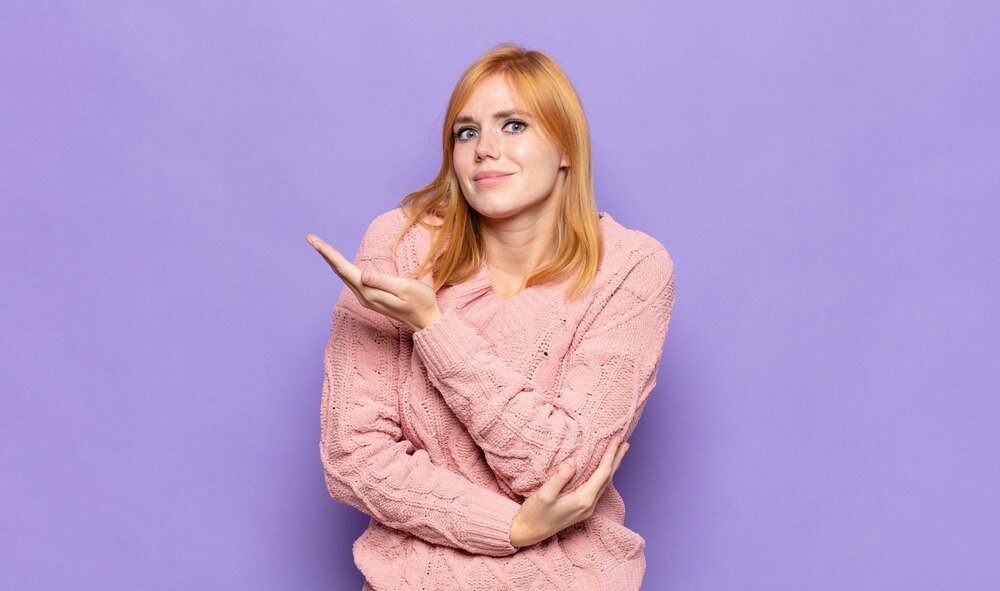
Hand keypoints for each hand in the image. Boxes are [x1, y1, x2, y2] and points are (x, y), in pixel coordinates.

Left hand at [306, 233, 441, 330]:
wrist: (428, 321)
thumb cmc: (421, 302)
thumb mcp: (405, 288)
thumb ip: (383, 281)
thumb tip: (363, 274)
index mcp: (370, 292)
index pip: (344, 269)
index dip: (328, 253)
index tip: (313, 240)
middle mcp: (364, 296)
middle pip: (340, 272)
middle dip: (325, 254)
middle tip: (310, 238)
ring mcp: (367, 298)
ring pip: (344, 276)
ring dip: (332, 260)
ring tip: (321, 246)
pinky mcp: (372, 298)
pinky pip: (352, 280)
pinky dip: (342, 268)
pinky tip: (339, 263)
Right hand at [509, 438, 629, 547]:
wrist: (527, 533)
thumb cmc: (534, 514)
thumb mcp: (544, 495)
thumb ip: (560, 477)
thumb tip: (573, 461)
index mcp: (583, 500)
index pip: (603, 473)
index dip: (610, 456)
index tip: (615, 440)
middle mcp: (589, 505)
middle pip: (608, 479)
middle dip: (616, 460)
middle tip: (625, 443)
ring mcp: (586, 509)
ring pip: (604, 484)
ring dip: (611, 467)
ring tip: (616, 454)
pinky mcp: (580, 509)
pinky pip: (597, 488)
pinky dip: (603, 475)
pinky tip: (601, 471)